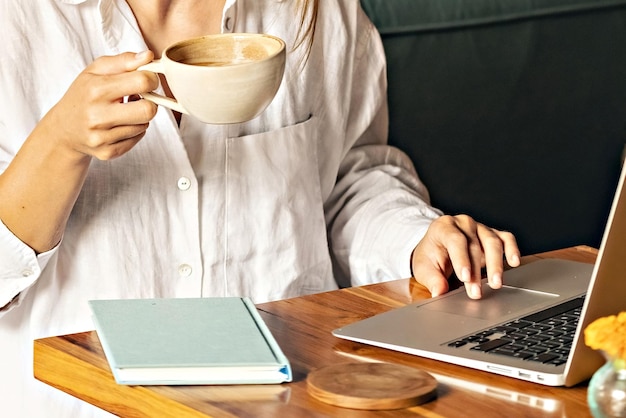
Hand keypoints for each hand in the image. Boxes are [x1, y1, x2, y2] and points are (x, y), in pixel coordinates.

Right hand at [40, 50, 158, 161]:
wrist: (63, 129)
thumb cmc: (83, 95)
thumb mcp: (96, 71)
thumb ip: (124, 61)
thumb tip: (148, 56)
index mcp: (96, 89)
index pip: (142, 81)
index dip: (151, 79)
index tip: (146, 79)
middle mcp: (97, 115)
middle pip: (148, 110)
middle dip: (150, 102)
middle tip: (140, 98)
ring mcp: (102, 137)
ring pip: (144, 125)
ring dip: (140, 116)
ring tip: (124, 110)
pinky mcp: (108, 152)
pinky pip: (138, 139)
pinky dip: (134, 130)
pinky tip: (120, 124)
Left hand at [410, 215, 520, 298]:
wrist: (436, 246)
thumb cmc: (430, 255)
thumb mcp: (423, 267)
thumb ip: (432, 279)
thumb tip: (439, 291)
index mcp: (443, 227)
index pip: (455, 240)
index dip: (461, 259)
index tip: (465, 277)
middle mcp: (463, 223)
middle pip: (474, 245)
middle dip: (476, 271)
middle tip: (476, 292)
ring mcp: (479, 227)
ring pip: (492, 241)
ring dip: (495, 264)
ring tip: (496, 283)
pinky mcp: (492, 233)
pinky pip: (506, 238)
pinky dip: (511, 249)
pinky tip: (514, 262)